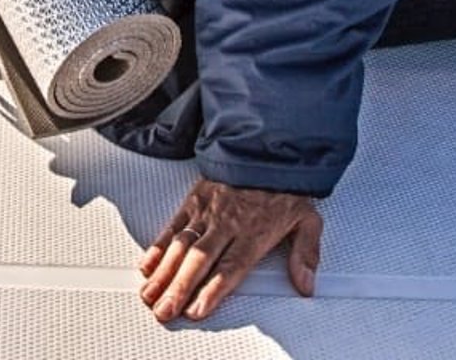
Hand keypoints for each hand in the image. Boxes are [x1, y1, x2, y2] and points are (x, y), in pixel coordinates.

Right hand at [138, 178, 321, 323]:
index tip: (196, 309)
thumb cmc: (284, 185)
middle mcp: (227, 223)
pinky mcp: (194, 200)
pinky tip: (149, 265)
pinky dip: (158, 246)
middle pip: (199, 261)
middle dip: (179, 288)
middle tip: (164, 310)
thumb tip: (306, 284)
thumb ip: (306, 253)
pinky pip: (173, 225)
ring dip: (164, 273)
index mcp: (254, 231)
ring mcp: (207, 211)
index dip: (211, 290)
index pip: (229, 267)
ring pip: (181, 246)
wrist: (268, 145)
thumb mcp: (307, 218)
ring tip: (150, 294)